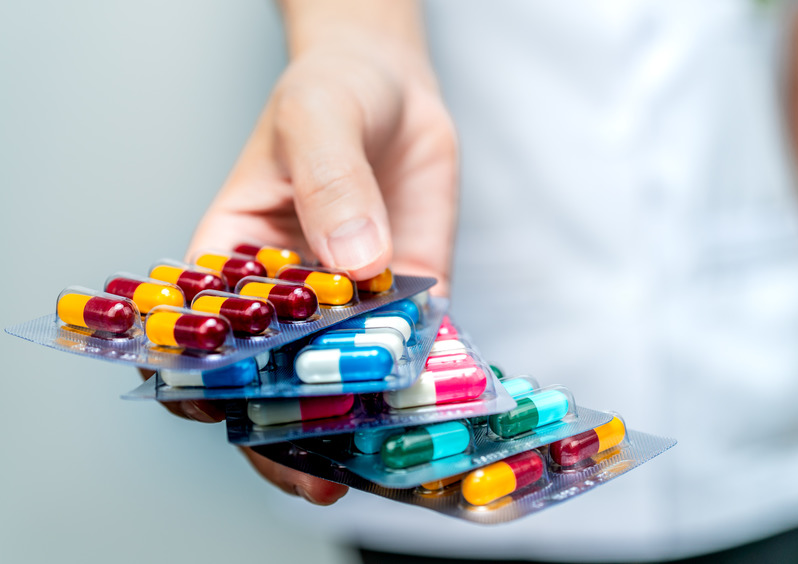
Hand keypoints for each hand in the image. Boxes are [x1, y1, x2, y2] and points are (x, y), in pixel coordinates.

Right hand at [152, 18, 457, 504]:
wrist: (393, 86)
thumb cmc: (329, 93)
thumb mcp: (317, 122)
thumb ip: (331, 186)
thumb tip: (354, 262)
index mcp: (234, 262)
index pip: (205, 340)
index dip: (202, 386)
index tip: (221, 415)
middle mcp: (291, 297)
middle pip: (275, 379)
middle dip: (288, 430)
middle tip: (315, 472)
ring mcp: (352, 303)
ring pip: (347, 378)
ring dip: (360, 420)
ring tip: (377, 461)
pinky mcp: (411, 296)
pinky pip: (414, 348)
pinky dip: (424, 382)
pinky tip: (438, 412)